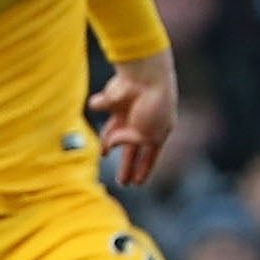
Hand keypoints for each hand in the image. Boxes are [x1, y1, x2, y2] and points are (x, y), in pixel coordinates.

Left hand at [89, 50, 177, 186]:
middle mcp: (143, 123)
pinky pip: (102, 106)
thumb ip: (129, 144)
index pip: (150, 156)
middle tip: (121, 181)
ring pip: (114, 132)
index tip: (137, 183)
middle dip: (127, 164)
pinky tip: (107, 100)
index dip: (143, 170)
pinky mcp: (112, 100)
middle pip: (132, 149)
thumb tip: (109, 145)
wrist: (145, 75)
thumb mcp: (147, 134)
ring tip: (103, 154)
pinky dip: (101, 104)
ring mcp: (127, 112)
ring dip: (108, 142)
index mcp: (158, 132)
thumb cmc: (154, 105)